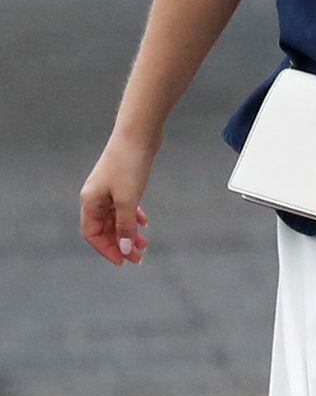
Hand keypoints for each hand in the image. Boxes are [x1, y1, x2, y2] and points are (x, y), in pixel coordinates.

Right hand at [80, 131, 156, 264]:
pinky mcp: (122, 182)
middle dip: (121, 243)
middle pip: (105, 228)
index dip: (107, 249)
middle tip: (139, 256)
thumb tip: (124, 249)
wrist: (139, 133)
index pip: (92, 234)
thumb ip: (126, 225)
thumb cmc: (129, 164)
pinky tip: (145, 222)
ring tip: (145, 243)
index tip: (124, 261)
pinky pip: (124, 206)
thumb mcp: (128, 199)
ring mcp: (108, 188)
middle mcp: (96, 196)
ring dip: (129, 231)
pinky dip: (133, 216)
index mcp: (90, 201)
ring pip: (116, 218)